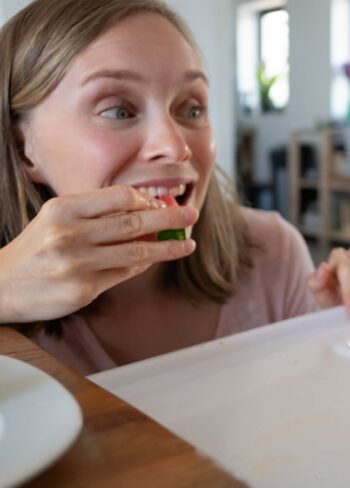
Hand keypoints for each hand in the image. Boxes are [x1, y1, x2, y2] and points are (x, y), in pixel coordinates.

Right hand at [0, 185, 198, 322]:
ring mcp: (77, 265)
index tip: (163, 202)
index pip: (119, 197)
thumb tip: (145, 208)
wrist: (0, 286)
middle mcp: (70, 235)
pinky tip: (155, 258)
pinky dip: (143, 264)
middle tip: (191, 215)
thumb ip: (96, 213)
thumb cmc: (37, 248)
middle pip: (133, 223)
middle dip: (169, 218)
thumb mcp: (57, 219)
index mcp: (63, 210)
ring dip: (167, 247)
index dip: (146, 199)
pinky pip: (124, 273)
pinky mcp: (82, 291)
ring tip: (187, 244)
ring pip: (136, 251)